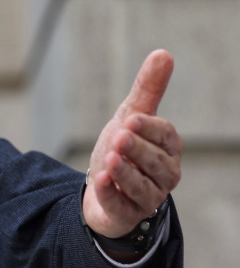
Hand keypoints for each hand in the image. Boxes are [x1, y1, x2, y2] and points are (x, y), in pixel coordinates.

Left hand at [82, 49, 182, 239]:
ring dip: (125, 173)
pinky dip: (110, 194)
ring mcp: (148, 197)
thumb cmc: (122, 150)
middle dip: (137, 150)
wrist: (102, 188)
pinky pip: (120, 206)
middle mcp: (165, 174)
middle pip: (155, 162)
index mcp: (168, 149)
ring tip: (109, 159)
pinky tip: (99, 181)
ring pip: (141, 186)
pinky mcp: (127, 214)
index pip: (165, 137)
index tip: (131, 119)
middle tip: (119, 136)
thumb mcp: (131, 118)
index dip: (149, 129)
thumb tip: (164, 53)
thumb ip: (148, 90)